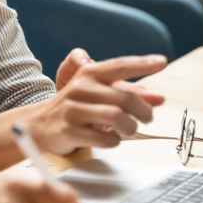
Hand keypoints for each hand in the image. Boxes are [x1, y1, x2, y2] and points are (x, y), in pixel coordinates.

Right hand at [31, 54, 167, 153]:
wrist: (39, 125)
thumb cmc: (77, 108)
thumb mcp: (99, 95)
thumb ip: (129, 94)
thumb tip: (159, 99)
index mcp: (89, 74)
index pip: (119, 66)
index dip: (142, 64)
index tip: (162, 61)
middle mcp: (80, 88)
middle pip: (125, 97)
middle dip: (144, 111)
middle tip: (148, 118)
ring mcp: (72, 109)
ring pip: (116, 117)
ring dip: (131, 127)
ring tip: (130, 129)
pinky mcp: (69, 130)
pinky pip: (104, 138)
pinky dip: (115, 141)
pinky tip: (112, 139)